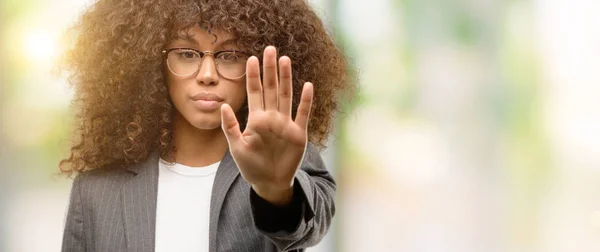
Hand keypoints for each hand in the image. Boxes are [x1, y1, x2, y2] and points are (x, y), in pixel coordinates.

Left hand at [220, 46, 312, 205]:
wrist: (270, 183)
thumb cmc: (251, 166)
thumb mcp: (236, 147)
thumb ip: (230, 126)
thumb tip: (222, 104)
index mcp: (256, 119)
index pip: (254, 92)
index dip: (253, 75)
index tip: (250, 58)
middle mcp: (272, 118)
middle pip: (271, 88)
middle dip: (270, 69)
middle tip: (270, 49)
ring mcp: (286, 124)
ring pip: (286, 96)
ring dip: (286, 79)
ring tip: (285, 60)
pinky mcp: (298, 134)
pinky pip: (303, 114)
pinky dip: (305, 101)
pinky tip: (307, 86)